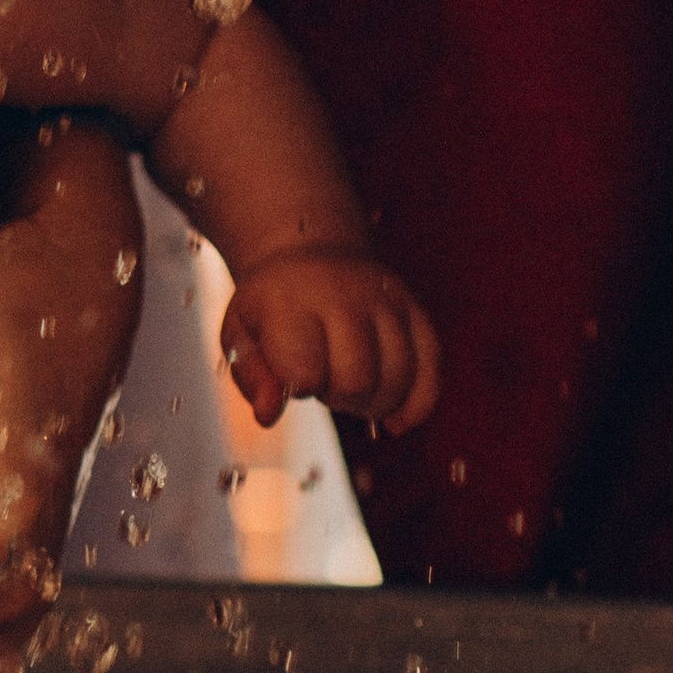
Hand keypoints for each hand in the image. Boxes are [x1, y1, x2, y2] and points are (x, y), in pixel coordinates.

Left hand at [220, 246, 438, 435]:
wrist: (308, 251)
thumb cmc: (271, 305)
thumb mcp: (240, 333)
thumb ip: (251, 377)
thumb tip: (269, 416)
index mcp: (292, 301)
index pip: (306, 372)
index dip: (300, 387)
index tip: (293, 374)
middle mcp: (345, 295)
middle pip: (358, 381)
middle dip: (338, 399)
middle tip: (324, 381)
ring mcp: (386, 301)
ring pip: (398, 378)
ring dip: (373, 402)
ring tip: (350, 384)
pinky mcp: (415, 311)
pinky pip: (432, 367)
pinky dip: (418, 405)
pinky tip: (396, 421)